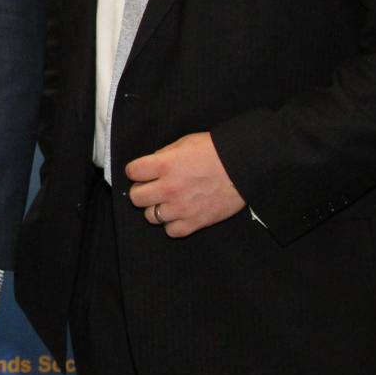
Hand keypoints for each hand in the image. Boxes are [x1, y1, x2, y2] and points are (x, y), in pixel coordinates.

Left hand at [125, 131, 244, 237]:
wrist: (244, 166)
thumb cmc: (216, 151)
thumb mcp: (184, 143)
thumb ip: (163, 155)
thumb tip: (150, 167)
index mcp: (164, 165)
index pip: (132, 172)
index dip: (136, 171)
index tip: (143, 171)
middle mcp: (169, 188)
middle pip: (136, 197)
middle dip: (142, 191)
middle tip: (153, 187)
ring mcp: (181, 207)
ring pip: (151, 217)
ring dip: (156, 208)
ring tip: (168, 201)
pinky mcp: (195, 222)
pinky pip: (171, 231)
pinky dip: (173, 224)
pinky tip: (180, 213)